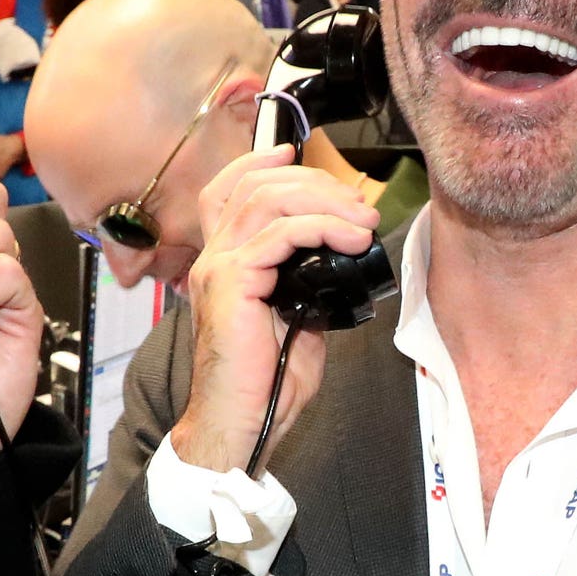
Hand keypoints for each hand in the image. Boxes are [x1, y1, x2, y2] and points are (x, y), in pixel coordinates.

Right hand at [163, 147, 378, 477]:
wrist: (240, 424)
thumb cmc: (264, 384)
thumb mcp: (295, 320)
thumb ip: (306, 283)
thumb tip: (338, 260)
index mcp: (223, 262)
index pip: (227, 191)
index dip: (259, 162)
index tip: (295, 152)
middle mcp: (212, 258)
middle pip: (254, 185)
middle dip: (312, 181)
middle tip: (357, 201)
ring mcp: (218, 267)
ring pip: (267, 200)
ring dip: (324, 202)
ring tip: (364, 221)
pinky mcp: (232, 283)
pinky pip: (278, 235)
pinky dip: (320, 228)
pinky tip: (350, 240)